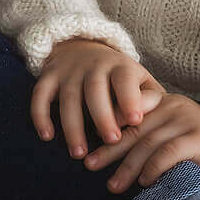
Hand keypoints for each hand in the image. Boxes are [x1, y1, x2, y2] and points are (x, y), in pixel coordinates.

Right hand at [32, 38, 163, 160]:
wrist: (83, 46)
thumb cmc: (120, 76)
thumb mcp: (140, 80)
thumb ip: (151, 98)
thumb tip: (159, 119)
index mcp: (120, 66)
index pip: (125, 79)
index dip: (130, 98)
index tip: (135, 120)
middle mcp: (93, 65)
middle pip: (95, 89)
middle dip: (102, 115)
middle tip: (110, 140)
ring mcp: (69, 70)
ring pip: (68, 96)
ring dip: (72, 125)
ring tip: (79, 153)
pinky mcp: (48, 76)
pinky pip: (40, 94)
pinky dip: (40, 114)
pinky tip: (46, 136)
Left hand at [83, 93, 199, 192]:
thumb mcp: (174, 133)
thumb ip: (150, 133)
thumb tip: (113, 149)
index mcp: (165, 101)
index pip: (130, 109)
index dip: (108, 126)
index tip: (90, 144)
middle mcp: (175, 105)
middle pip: (134, 129)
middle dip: (110, 149)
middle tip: (90, 166)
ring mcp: (188, 119)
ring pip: (148, 143)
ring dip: (127, 167)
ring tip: (113, 185)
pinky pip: (169, 152)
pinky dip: (153, 168)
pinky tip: (145, 182)